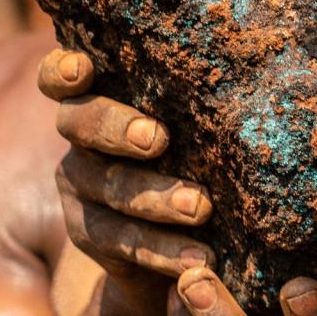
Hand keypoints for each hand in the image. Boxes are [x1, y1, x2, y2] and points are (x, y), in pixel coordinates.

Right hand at [38, 48, 215, 315]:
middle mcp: (79, 142)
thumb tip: (256, 55)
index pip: (60, 80)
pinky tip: (198, 260)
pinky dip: (164, 250)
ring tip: (200, 207)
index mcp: (98, 100)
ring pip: (109, 187)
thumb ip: (194, 98)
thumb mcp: (190, 124)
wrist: (176, 238)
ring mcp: (81, 189)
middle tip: (158, 139)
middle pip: (79, 124)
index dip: (62, 72)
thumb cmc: (193, 153)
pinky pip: (124, 242)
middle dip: (117, 129)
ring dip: (156, 198)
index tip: (83, 68)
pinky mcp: (92, 236)